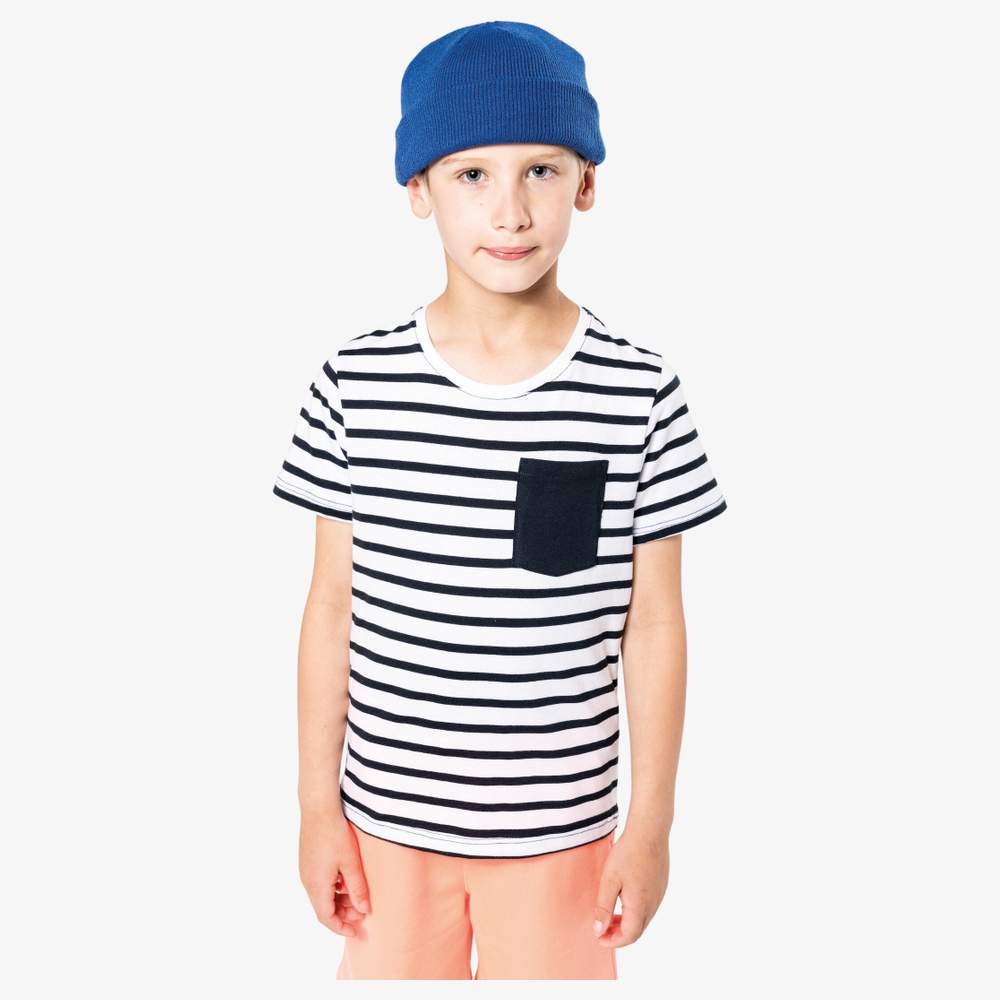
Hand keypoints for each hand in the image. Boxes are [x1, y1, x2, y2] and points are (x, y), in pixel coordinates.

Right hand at [299, 808, 370, 935]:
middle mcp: (307, 881)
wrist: (318, 807)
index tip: (357, 932)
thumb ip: (358, 888)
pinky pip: (320, 883)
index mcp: (317, 886)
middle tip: (363, 912)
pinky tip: (347, 880)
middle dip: (343, 914)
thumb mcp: (351, 863)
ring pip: (322, 895)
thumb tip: (364, 910)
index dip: (341, 928)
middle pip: (324, 907)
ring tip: (358, 896)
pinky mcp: (308, 860)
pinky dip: (334, 888)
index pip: (326, 918)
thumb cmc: (336, 833)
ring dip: (339, 900)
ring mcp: (306, 870)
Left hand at [592, 825, 669, 946]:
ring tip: (610, 915)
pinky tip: (623, 899)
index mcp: (640, 906)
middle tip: (602, 928)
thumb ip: (603, 907)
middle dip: (619, 934)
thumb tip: (598, 930)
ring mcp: (659, 895)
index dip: (613, 941)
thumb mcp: (609, 880)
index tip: (598, 938)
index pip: (629, 936)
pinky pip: (649, 906)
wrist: (650, 831)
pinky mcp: (661, 885)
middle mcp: (653, 904)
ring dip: (627, 922)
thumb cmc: (628, 854)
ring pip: (643, 919)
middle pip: (637, 930)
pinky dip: (635, 911)